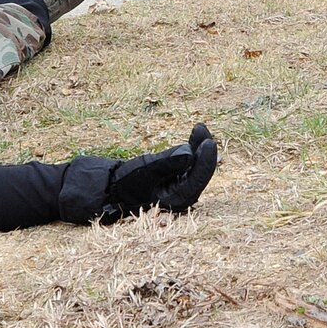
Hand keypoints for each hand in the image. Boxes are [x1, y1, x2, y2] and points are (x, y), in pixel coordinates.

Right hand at [98, 123, 218, 223]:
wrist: (117, 187)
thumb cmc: (128, 181)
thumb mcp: (146, 170)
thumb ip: (168, 162)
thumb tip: (190, 153)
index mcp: (178, 199)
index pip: (198, 179)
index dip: (205, 160)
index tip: (209, 142)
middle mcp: (184, 195)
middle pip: (201, 171)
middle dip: (204, 150)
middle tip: (202, 129)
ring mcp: (183, 186)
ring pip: (197, 165)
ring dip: (199, 147)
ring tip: (199, 128)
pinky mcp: (179, 178)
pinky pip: (191, 162)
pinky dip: (193, 148)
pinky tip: (196, 133)